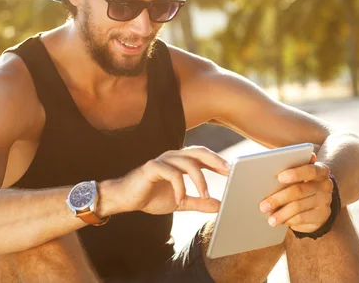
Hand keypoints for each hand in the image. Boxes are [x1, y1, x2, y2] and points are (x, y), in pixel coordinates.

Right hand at [113, 146, 230, 214]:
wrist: (125, 199)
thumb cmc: (151, 196)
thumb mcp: (179, 202)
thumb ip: (198, 202)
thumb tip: (219, 206)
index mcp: (180, 162)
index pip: (203, 156)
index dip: (218, 161)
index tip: (234, 171)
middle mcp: (172, 157)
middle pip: (198, 152)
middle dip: (215, 161)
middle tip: (229, 172)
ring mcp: (162, 161)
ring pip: (187, 162)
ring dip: (199, 180)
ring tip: (205, 195)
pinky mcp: (151, 168)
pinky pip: (171, 173)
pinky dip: (179, 186)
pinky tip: (179, 199)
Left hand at [259, 153, 333, 232]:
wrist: (318, 203)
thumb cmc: (302, 183)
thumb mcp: (299, 176)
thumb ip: (289, 172)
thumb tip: (267, 171)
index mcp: (320, 170)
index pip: (309, 170)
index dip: (295, 173)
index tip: (279, 178)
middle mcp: (325, 185)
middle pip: (299, 191)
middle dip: (278, 199)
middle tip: (263, 206)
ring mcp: (325, 201)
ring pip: (298, 207)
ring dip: (281, 214)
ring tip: (270, 219)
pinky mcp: (322, 216)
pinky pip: (302, 218)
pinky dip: (288, 220)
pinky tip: (280, 221)